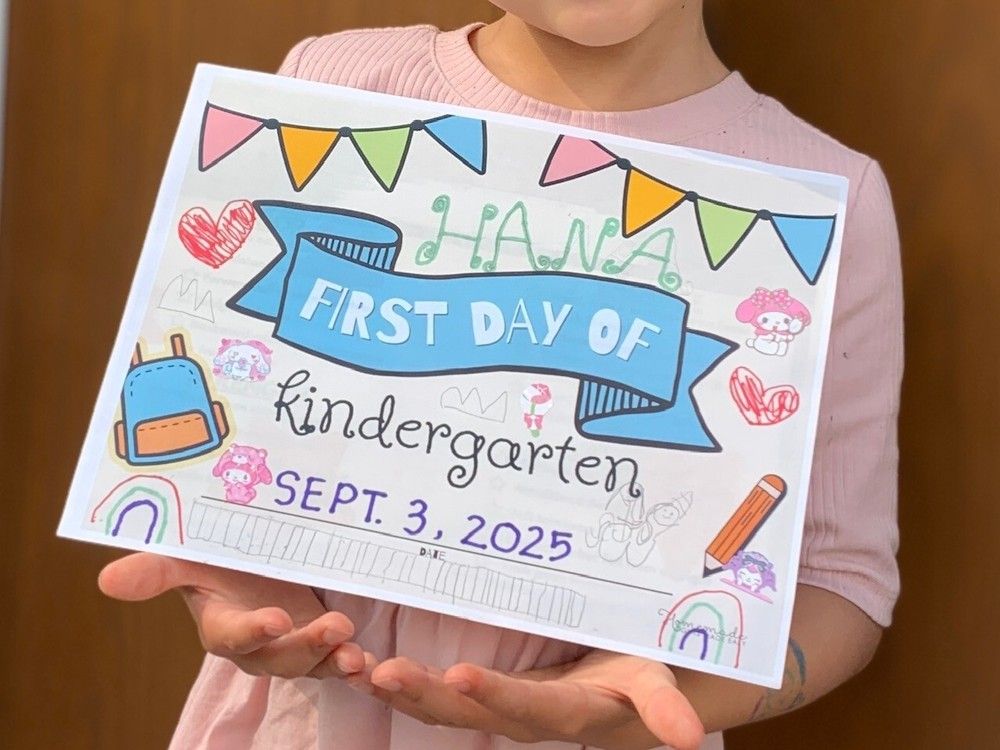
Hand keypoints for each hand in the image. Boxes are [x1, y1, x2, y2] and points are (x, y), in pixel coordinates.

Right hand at [98, 553, 363, 678]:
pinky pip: (337, 661)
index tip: (275, 619)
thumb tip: (106, 581)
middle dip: (306, 648)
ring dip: (334, 660)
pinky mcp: (321, 643)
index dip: (252, 631)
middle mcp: (257, 645)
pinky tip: (371, 664)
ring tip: (355, 653)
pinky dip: (355, 666)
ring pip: (312, 664)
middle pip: (280, 658)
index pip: (233, 636)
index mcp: (222, 625)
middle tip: (335, 629)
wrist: (258, 557)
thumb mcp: (188, 554)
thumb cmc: (218, 554)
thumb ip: (156, 569)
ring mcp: (292, 646)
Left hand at [350, 649, 703, 749]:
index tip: (460, 677)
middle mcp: (523, 715)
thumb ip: (662, 705)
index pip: (528, 709)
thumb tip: (689, 740)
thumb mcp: (655, 681)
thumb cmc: (638, 670)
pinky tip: (355, 663)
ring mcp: (496, 705)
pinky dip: (393, 682)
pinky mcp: (478, 691)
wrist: (619, 685)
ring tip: (354, 668)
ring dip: (398, 692)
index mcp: (567, 711)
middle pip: (469, 714)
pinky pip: (431, 692)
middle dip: (424, 696)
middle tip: (381, 672)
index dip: (495, 697)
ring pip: (439, 707)